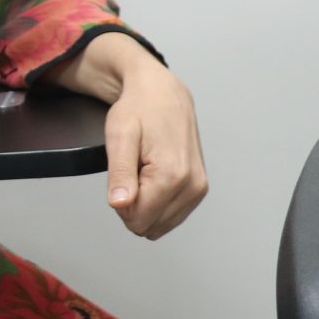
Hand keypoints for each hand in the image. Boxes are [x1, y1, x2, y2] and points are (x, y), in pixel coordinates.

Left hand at [47, 33, 207, 238]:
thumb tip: (121, 205)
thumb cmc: (138, 109)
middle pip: (149, 225)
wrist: (163, 93)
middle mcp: (192, 185)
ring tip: (143, 170)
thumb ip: (120, 174)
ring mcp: (199, 188)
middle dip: (133, 204)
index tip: (122, 177)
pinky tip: (154, 174)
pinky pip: (171, 214)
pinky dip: (157, 200)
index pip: (137, 220)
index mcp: (172, 175)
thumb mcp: (119, 137)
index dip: (121, 203)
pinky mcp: (200, 188)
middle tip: (133, 171)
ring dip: (145, 202)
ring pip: (160, 223)